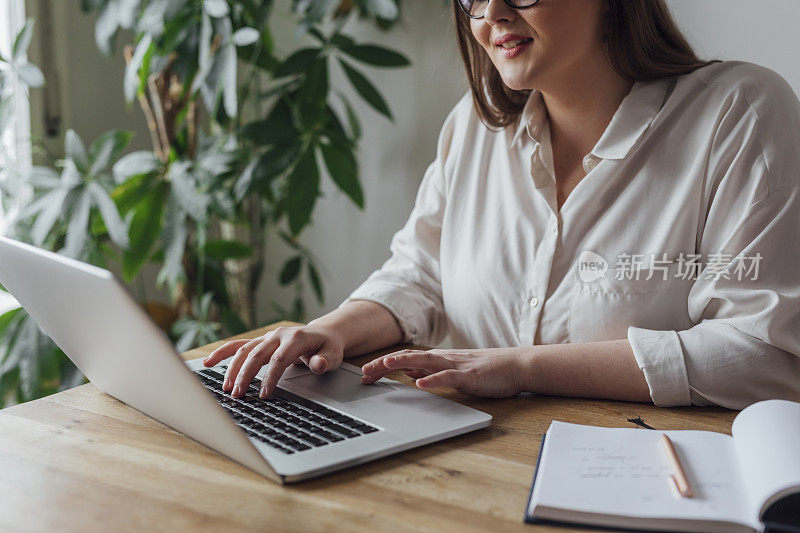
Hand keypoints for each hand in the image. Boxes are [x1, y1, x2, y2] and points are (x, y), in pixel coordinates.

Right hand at [202, 325, 344, 398]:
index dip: (269, 377)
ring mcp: (267, 337)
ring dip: (233, 369)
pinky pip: (238, 345)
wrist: (323, 334)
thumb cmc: (327, 347)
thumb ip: (325, 361)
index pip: (279, 359)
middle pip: (257, 354)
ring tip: (226, 388)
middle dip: (245, 375)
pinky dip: (222, 353)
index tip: (263, 395)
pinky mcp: (260, 342)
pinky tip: (207, 363)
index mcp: (295, 338)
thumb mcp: (333, 355)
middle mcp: (278, 335)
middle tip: (238, 395)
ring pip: (244, 350)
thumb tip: (318, 364)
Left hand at [360, 347, 526, 397]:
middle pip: (408, 358)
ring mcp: (456, 365)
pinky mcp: (470, 375)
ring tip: (384, 365)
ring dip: (403, 362)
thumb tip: (410, 374)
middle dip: (384, 364)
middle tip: (364, 372)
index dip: (383, 365)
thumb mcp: (452, 371)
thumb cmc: (486, 370)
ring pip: (425, 361)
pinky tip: (421, 384)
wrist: (515, 365)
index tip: (365, 373)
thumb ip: (432, 371)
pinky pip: (449, 376)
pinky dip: (434, 379)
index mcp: (438, 359)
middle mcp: (443, 358)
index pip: (405, 359)